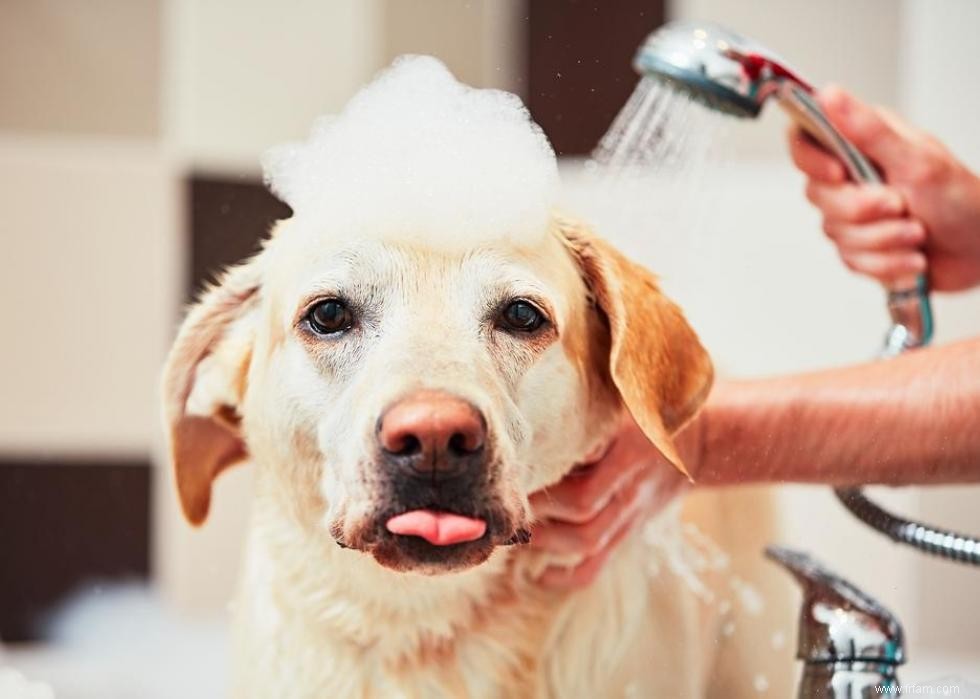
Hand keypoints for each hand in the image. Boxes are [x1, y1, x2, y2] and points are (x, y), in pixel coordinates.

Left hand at [528, 414, 694, 588]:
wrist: (696, 445)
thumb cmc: (647, 415)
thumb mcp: (625, 402)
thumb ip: (590, 410)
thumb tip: (537, 411)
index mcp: (628, 446)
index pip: (587, 461)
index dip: (547, 476)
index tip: (514, 473)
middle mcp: (629, 484)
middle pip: (582, 507)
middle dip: (538, 508)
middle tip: (505, 501)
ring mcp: (629, 514)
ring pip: (586, 541)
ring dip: (545, 540)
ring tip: (514, 529)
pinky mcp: (626, 533)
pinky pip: (598, 566)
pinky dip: (566, 578)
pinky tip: (539, 575)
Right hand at [788, 85, 979, 291]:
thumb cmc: (962, 200)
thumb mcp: (916, 160)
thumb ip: (867, 130)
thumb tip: (830, 95)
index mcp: (863, 143)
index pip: (805, 139)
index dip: (810, 160)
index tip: (838, 174)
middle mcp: (853, 175)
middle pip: (817, 194)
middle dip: (861, 211)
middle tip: (899, 206)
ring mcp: (853, 213)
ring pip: (835, 232)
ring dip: (882, 240)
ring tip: (916, 233)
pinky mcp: (859, 246)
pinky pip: (850, 260)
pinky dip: (885, 263)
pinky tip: (910, 256)